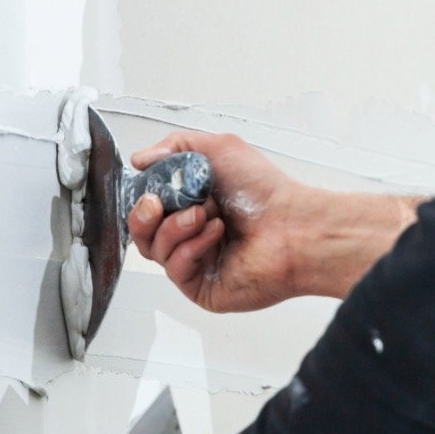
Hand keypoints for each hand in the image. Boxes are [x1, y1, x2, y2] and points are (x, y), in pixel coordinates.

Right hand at [129, 131, 423, 310]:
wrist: (294, 226)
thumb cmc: (265, 192)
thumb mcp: (218, 149)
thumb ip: (175, 146)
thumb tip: (140, 160)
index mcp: (192, 204)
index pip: (147, 208)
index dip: (141, 199)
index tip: (148, 189)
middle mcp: (192, 234)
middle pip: (142, 233)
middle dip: (144, 216)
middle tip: (158, 204)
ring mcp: (197, 262)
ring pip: (155, 250)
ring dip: (174, 228)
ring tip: (204, 215)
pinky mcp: (203, 287)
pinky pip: (176, 269)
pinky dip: (190, 248)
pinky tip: (215, 235)